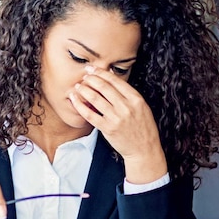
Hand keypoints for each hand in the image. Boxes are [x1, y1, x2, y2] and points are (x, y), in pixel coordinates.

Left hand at [68, 66, 167, 182]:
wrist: (144, 150)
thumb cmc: (143, 127)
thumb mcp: (142, 107)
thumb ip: (128, 94)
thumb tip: (112, 77)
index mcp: (136, 99)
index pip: (115, 81)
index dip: (101, 72)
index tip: (92, 69)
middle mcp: (126, 107)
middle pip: (104, 87)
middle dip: (91, 79)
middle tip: (83, 76)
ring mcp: (116, 118)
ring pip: (95, 98)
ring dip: (84, 90)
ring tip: (78, 86)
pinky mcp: (107, 128)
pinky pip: (90, 114)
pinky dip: (80, 105)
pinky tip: (74, 100)